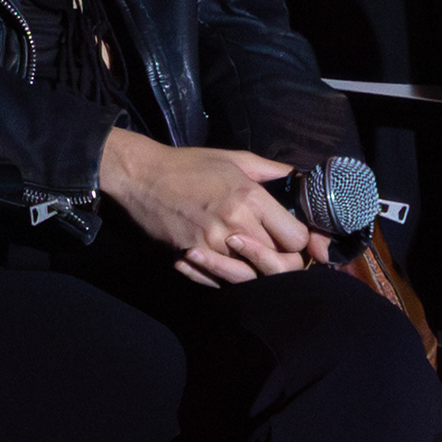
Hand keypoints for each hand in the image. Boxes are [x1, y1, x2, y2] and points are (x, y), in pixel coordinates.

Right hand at [98, 130, 317, 286]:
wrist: (141, 177)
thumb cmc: (188, 165)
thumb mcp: (234, 159)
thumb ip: (271, 171)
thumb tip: (300, 178)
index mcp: (250, 198)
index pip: (296, 238)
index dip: (299, 240)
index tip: (292, 236)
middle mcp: (235, 225)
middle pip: (278, 262)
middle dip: (282, 260)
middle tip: (276, 253)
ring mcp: (212, 245)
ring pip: (251, 277)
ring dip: (254, 271)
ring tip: (250, 260)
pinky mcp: (191, 257)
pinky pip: (221, 281)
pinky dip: (227, 277)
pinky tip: (226, 264)